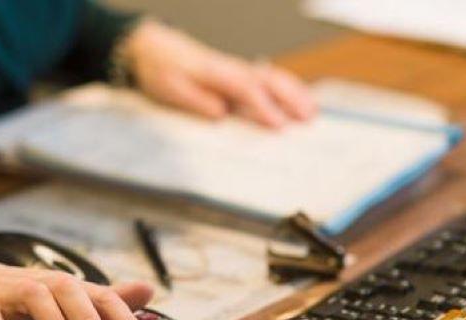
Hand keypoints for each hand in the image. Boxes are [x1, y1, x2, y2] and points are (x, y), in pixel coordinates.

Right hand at [0, 256, 155, 319]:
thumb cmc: (17, 293)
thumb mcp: (62, 297)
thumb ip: (102, 299)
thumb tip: (147, 291)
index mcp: (63, 287)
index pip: (100, 296)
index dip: (123, 318)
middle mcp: (40, 284)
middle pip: (70, 291)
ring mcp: (7, 290)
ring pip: (36, 298)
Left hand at [122, 21, 315, 127]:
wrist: (153, 49)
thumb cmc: (162, 70)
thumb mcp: (170, 89)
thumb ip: (196, 101)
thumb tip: (221, 114)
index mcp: (215, 73)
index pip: (246, 89)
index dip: (265, 107)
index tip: (280, 126)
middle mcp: (231, 69)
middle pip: (268, 80)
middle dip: (291, 98)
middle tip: (309, 119)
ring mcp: (237, 70)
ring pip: (273, 77)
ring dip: (295, 92)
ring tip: (312, 112)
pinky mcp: (237, 74)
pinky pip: (267, 78)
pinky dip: (286, 88)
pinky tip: (297, 100)